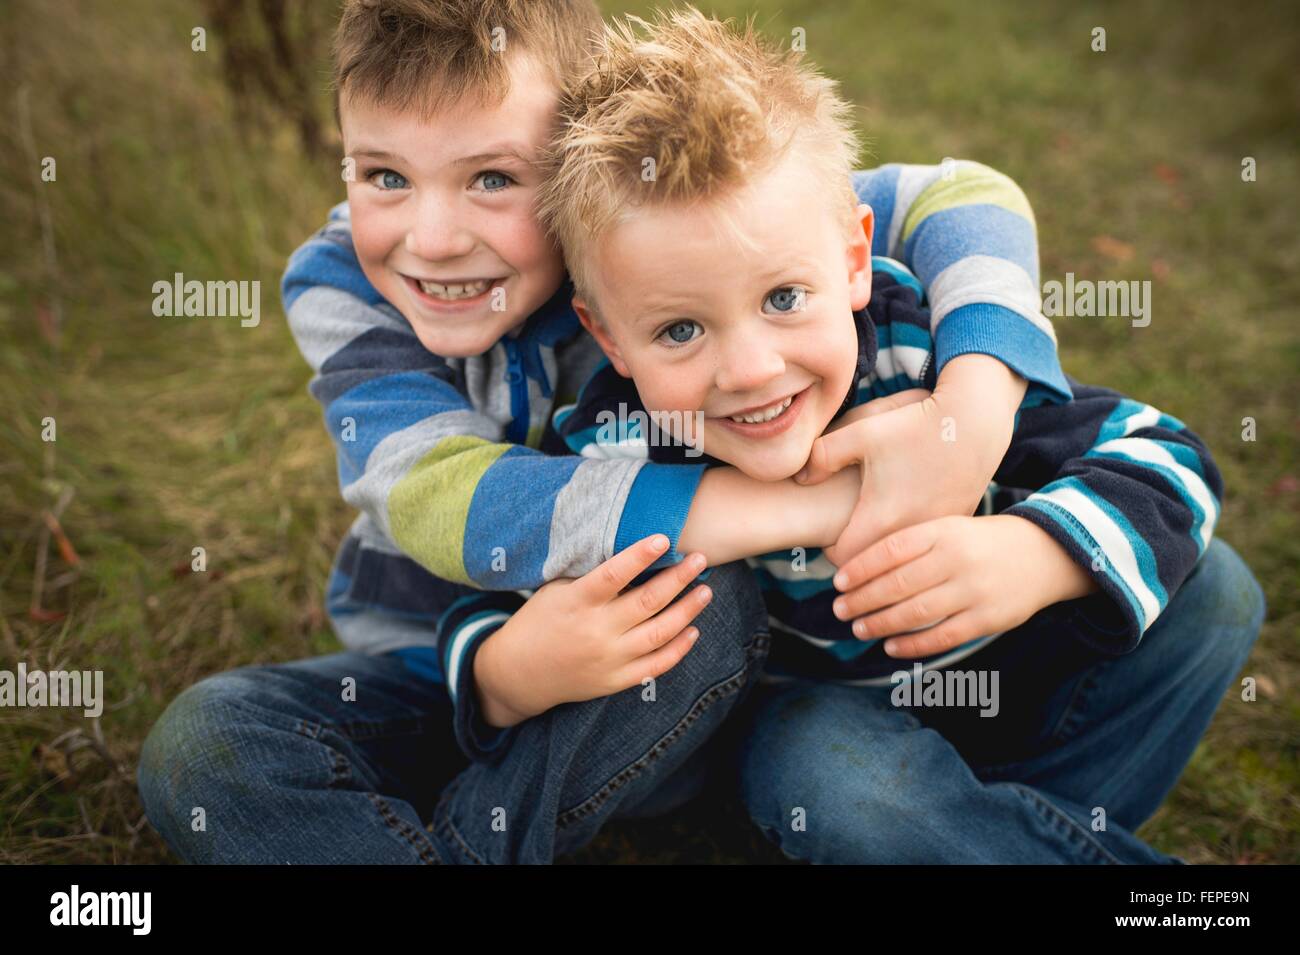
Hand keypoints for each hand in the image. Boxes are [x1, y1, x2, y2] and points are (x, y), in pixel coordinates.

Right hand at [473, 534, 713, 726]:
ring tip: (705, 591)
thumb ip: (592, 574)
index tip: (663, 538)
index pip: (613, 575)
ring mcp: (608, 658)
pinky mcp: (615, 680)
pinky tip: (693, 629)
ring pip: (659, 633)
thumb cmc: (540, 619)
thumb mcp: (557, 589)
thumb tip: (634, 550)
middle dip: (678, 578)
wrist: (518, 672)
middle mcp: (596, 631)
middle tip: (700, 558)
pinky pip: (655, 665)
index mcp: (577, 602)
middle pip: (647, 602)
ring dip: (687, 610)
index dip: (639, 556)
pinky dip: (678, 648)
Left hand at [796, 355, 1025, 564]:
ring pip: (905, 563)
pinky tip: (908, 521)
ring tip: (874, 536)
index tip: (827, 537)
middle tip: (846, 543)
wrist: (976, 419)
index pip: (843, 561)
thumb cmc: (913, 424)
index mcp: (882, 518)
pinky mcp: (956, 524)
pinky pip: (930, 550)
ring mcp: (937, 532)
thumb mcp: (860, 432)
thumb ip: (821, 456)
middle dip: (858, 562)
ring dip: (888, 557)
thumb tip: (800, 479)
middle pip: (875, 568)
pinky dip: (916, 545)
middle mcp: (911, 534)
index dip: (829, 551)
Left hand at [829, 514, 1097, 658]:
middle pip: (898, 584)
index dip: (860, 568)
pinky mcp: (988, 618)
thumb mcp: (948, 528)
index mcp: (943, 531)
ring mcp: (974, 590)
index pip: (891, 549)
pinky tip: (890, 647)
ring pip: (916, 612)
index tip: (838, 582)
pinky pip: (942, 636)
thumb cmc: (979, 543)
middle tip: (839, 609)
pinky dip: (912, 645)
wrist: (1044, 554)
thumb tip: (858, 570)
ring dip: (881, 623)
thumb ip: (910, 545)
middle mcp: (957, 558)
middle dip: (862, 600)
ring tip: (859, 628)